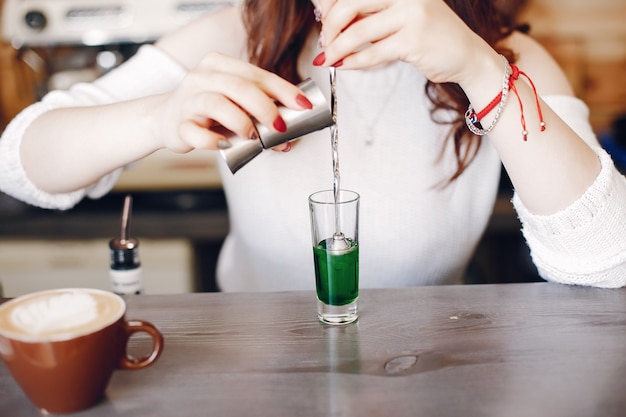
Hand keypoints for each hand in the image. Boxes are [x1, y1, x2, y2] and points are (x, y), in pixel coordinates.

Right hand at [152, 52, 311, 152]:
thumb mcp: (233, 101)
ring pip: (217, 104)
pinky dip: (214, 142)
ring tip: (252, 137)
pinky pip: (197, 133)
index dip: (283, 90)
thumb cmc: (208, 111)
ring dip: (242, 123)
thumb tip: (290, 130)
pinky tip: (225, 146)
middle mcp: (202, 77)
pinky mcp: (179, 125)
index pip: (257, 74)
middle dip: (265, 108)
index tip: (303, 105)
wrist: (166, 119)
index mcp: (219, 65)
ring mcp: (188, 100)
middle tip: (279, 126)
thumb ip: (258, 108)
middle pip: (239, 87)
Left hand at [313, 0, 495, 84]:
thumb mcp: (399, 16)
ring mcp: (412, 14)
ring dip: (337, 49)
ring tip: (328, 59)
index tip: (323, 22)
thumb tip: (330, 19)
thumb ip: (371, 13)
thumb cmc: (430, 36)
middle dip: (330, 26)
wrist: (466, 56)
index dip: (332, 7)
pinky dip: (354, 61)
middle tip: (324, 42)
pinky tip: (345, 65)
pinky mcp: (414, 40)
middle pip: (350, 4)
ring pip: (358, 32)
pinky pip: (372, 53)